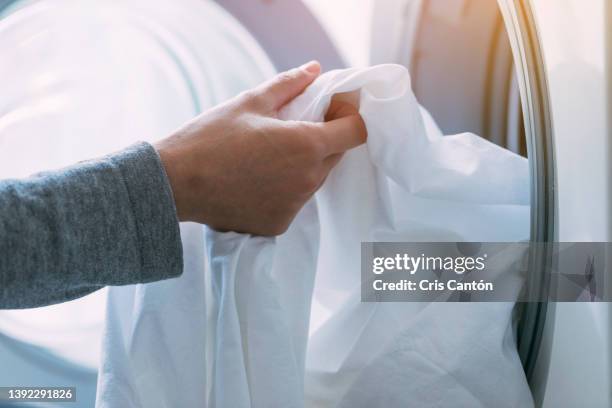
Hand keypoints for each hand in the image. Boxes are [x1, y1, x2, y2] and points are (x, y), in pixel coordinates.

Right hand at [155, 61, 366, 235]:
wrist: (176, 184)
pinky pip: (294, 201)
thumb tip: (315, 68)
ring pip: (315, 179)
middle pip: (336, 155)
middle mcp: (308, 179)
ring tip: (270, 154)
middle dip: (325, 138)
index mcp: (307, 145)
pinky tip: (258, 179)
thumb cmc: (211, 137)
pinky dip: (284, 189)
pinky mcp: (279, 224)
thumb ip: (289, 84)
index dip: (349, 116)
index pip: (356, 131)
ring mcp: (294, 205)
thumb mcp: (250, 102)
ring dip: (304, 164)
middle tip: (295, 127)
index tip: (332, 109)